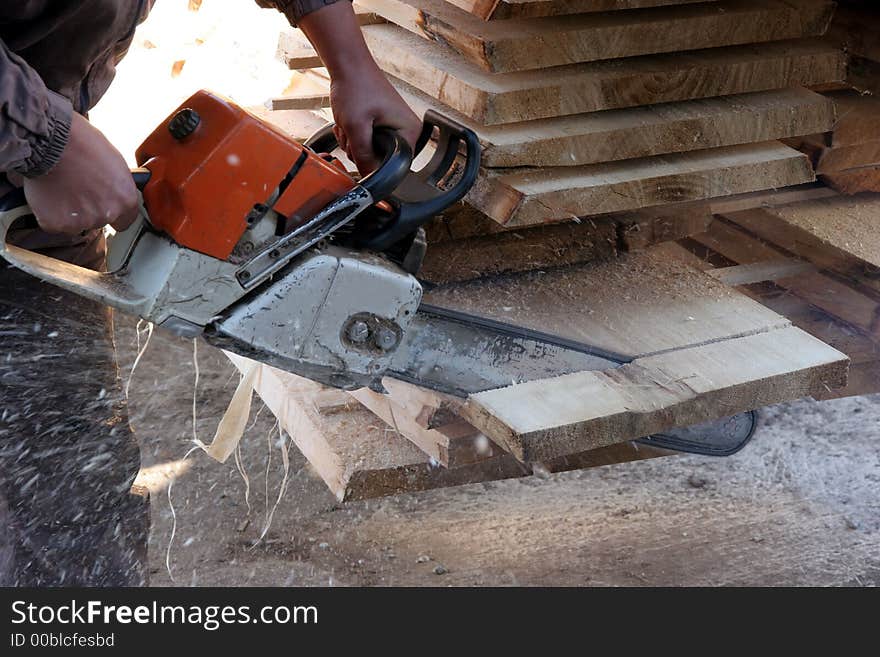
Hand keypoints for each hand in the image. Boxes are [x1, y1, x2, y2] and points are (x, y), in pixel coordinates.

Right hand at [20, 113, 138, 234]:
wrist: (51, 141)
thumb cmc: (82, 144)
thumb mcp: (115, 163)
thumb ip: (118, 185)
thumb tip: (115, 190)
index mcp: (125, 200)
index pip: (126, 220)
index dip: (114, 212)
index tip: (104, 205)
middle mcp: (108, 214)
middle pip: (100, 220)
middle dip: (90, 208)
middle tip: (78, 188)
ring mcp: (82, 221)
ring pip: (77, 223)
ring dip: (70, 211)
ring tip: (63, 187)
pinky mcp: (57, 223)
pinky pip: (54, 223)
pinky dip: (50, 212)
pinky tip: (50, 193)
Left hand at [330, 67, 420, 173]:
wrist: (348, 65)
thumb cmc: (356, 87)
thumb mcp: (356, 126)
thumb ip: (362, 155)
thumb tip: (367, 178)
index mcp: (410, 133)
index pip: (393, 168)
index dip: (373, 165)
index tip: (359, 151)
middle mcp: (407, 132)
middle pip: (380, 160)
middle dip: (359, 150)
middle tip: (352, 130)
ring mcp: (394, 127)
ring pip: (369, 152)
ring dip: (353, 142)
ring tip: (349, 122)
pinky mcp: (383, 124)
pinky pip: (366, 141)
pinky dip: (353, 134)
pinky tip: (349, 121)